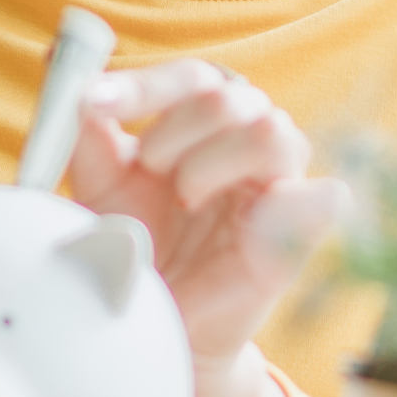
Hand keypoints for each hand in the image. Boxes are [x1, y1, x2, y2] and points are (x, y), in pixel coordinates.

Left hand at [67, 60, 347, 396]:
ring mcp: (280, 181)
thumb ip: (89, 133)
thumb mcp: (101, 185)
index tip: (91, 102)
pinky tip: (253, 222)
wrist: (156, 318)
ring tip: (186, 197)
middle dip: (174, 129)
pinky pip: (326, 197)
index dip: (143, 86)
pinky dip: (295, 202)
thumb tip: (70, 80)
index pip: (191, 77)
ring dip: (213, 162)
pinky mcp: (301, 232)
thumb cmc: (136, 242)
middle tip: (148, 167)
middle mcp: (248, 138)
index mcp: (205, 118)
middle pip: (229, 96)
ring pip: (270, 131)